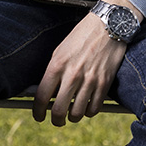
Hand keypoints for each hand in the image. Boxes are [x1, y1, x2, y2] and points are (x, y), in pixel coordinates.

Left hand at [32, 0, 140, 126]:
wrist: (107, 25)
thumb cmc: (82, 36)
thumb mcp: (60, 50)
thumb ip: (53, 72)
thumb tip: (47, 93)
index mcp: (57, 65)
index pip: (41, 96)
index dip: (37, 111)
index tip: (38, 116)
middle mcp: (72, 75)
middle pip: (58, 110)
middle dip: (55, 120)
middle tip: (56, 120)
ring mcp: (90, 80)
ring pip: (77, 113)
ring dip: (72, 118)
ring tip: (72, 114)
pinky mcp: (104, 83)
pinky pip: (94, 108)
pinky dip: (89, 112)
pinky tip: (86, 107)